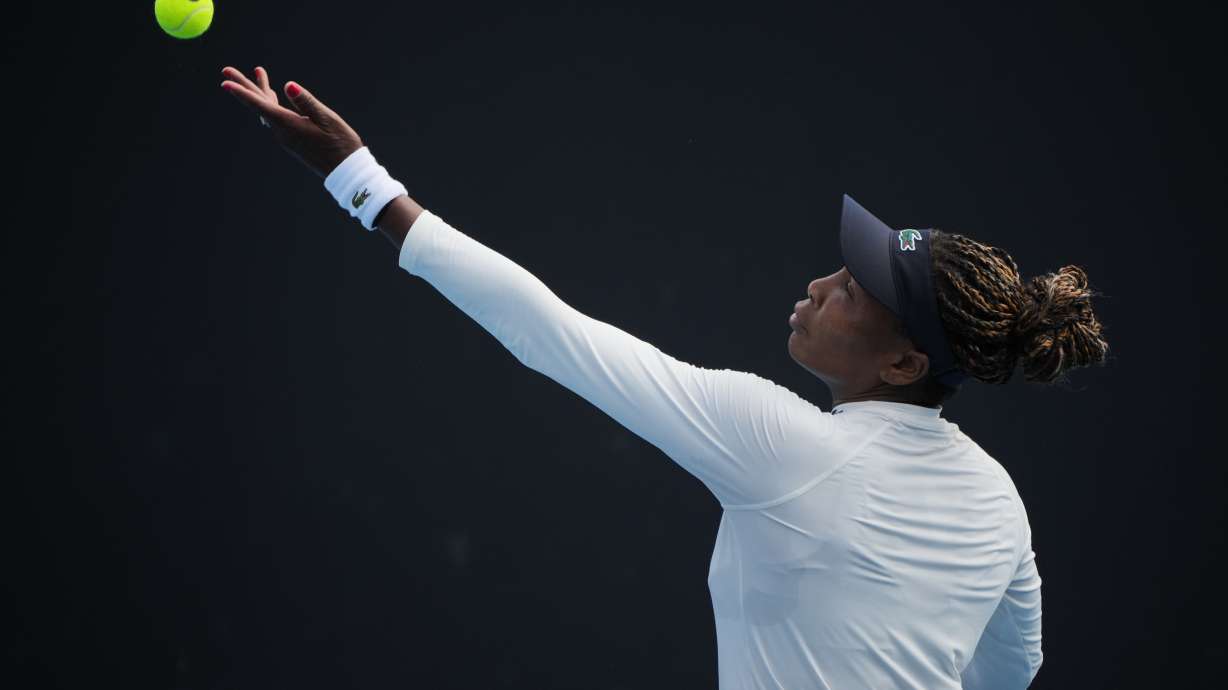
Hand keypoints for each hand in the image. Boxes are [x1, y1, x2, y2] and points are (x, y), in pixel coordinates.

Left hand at [220, 66, 363, 178]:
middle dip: (244, 86)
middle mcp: (282, 132)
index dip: (242, 92)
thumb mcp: (328, 120)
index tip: (225, 82)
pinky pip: (276, 117)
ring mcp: (286, 137)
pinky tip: (272, 96)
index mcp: (289, 125)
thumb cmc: (341, 145)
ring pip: (268, 110)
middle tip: (226, 70)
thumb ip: (307, 102)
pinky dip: (271, 102)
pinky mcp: (292, 139)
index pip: (261, 105)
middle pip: (259, 105)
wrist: (346, 172)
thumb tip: (288, 85)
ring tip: (258, 72)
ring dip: (261, 90)